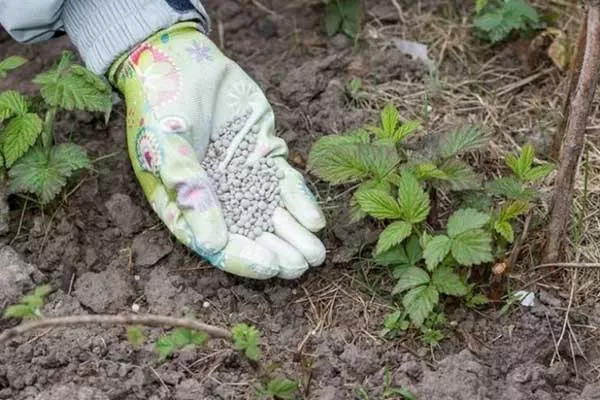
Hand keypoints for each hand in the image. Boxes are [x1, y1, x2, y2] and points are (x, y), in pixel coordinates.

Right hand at [108, 22, 325, 278]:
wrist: (179, 58)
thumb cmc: (161, 103)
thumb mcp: (167, 147)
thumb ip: (190, 192)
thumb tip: (213, 242)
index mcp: (184, 206)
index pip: (216, 244)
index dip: (244, 258)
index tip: (271, 267)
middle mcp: (216, 199)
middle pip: (249, 235)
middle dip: (277, 252)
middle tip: (302, 265)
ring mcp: (242, 178)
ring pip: (272, 215)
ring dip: (294, 235)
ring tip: (316, 254)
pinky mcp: (263, 156)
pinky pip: (284, 183)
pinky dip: (299, 201)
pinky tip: (314, 220)